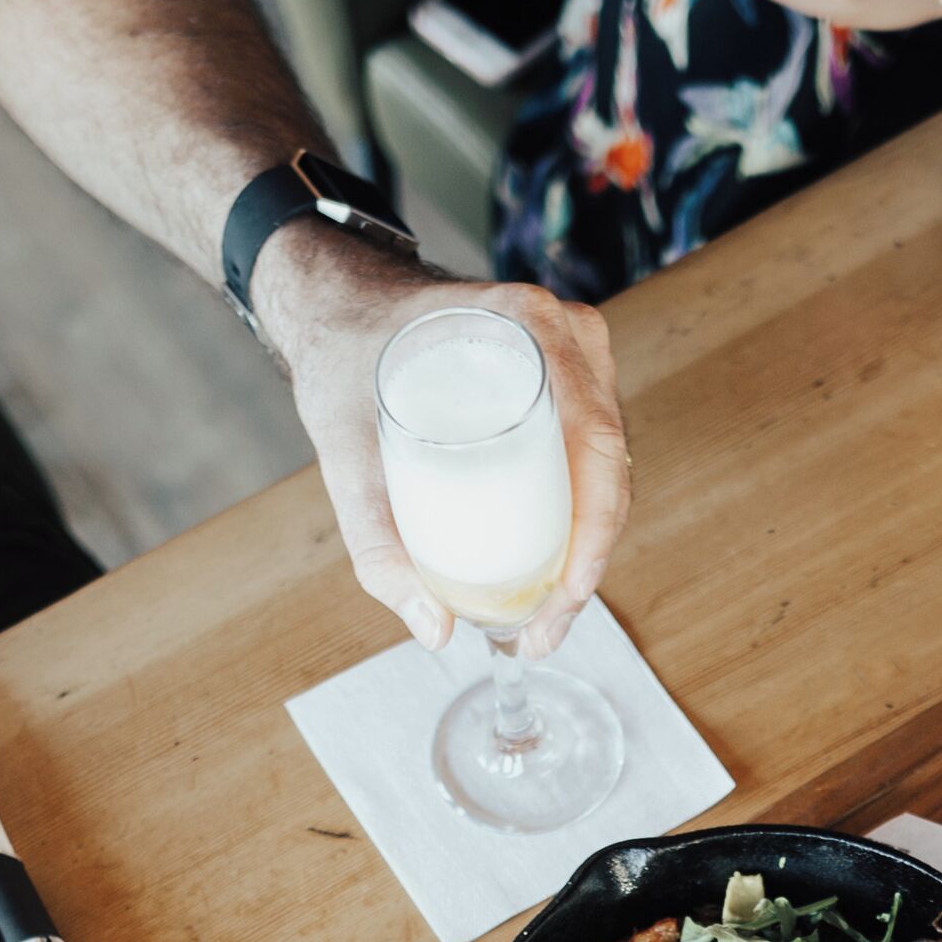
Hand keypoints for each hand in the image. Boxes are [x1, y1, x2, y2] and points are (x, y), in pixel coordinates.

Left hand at [254, 232, 627, 658]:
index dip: (595, 530)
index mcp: (529, 327)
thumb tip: (435, 632)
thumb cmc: (342, 362)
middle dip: (587, 559)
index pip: (593, 437)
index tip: (566, 595)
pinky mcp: (559, 388)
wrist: (335, 309)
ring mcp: (570, 361)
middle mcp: (565, 336)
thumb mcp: (346, 455)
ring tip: (541, 617)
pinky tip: (548, 575)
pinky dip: (574, 521)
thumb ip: (378, 545)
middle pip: (606, 464)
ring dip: (585, 549)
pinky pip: (582, 461)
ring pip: (601, 471)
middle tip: (543, 630)